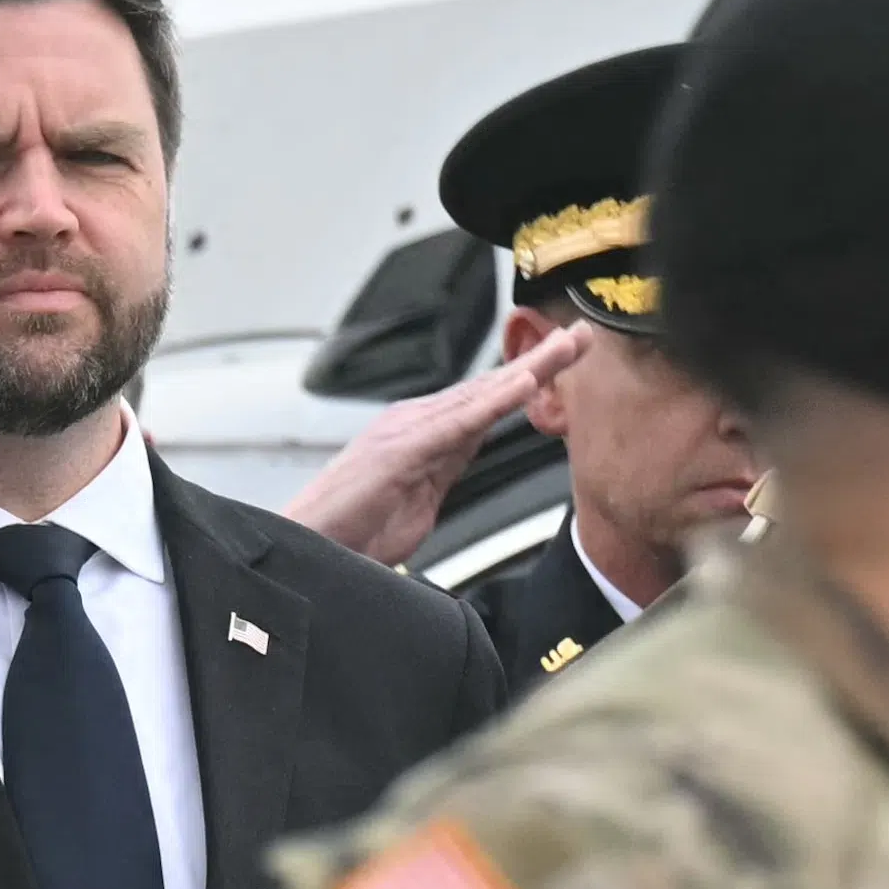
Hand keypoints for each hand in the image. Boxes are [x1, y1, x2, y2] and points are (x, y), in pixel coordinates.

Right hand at [280, 333, 567, 570]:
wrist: (304, 552)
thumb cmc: (348, 534)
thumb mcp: (417, 500)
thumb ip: (446, 467)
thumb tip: (473, 446)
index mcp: (419, 434)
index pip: (485, 400)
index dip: (529, 377)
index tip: (568, 358)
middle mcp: (413, 423)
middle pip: (488, 386)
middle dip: (539, 359)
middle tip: (584, 335)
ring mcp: (404, 433)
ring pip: (479, 395)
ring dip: (527, 369)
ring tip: (567, 347)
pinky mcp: (398, 452)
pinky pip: (457, 424)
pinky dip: (493, 403)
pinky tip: (524, 385)